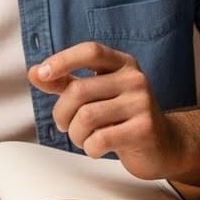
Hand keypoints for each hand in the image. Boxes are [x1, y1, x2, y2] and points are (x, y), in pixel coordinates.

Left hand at [27, 41, 186, 179]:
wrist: (164, 145)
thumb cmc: (122, 116)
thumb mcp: (94, 93)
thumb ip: (64, 82)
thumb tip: (34, 73)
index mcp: (122, 64)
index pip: (91, 51)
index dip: (63, 60)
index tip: (42, 74)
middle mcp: (135, 79)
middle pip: (79, 91)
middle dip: (62, 114)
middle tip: (64, 125)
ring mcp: (142, 103)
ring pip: (86, 117)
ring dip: (75, 134)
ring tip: (82, 137)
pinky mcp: (144, 129)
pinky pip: (100, 139)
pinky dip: (89, 148)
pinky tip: (97, 148)